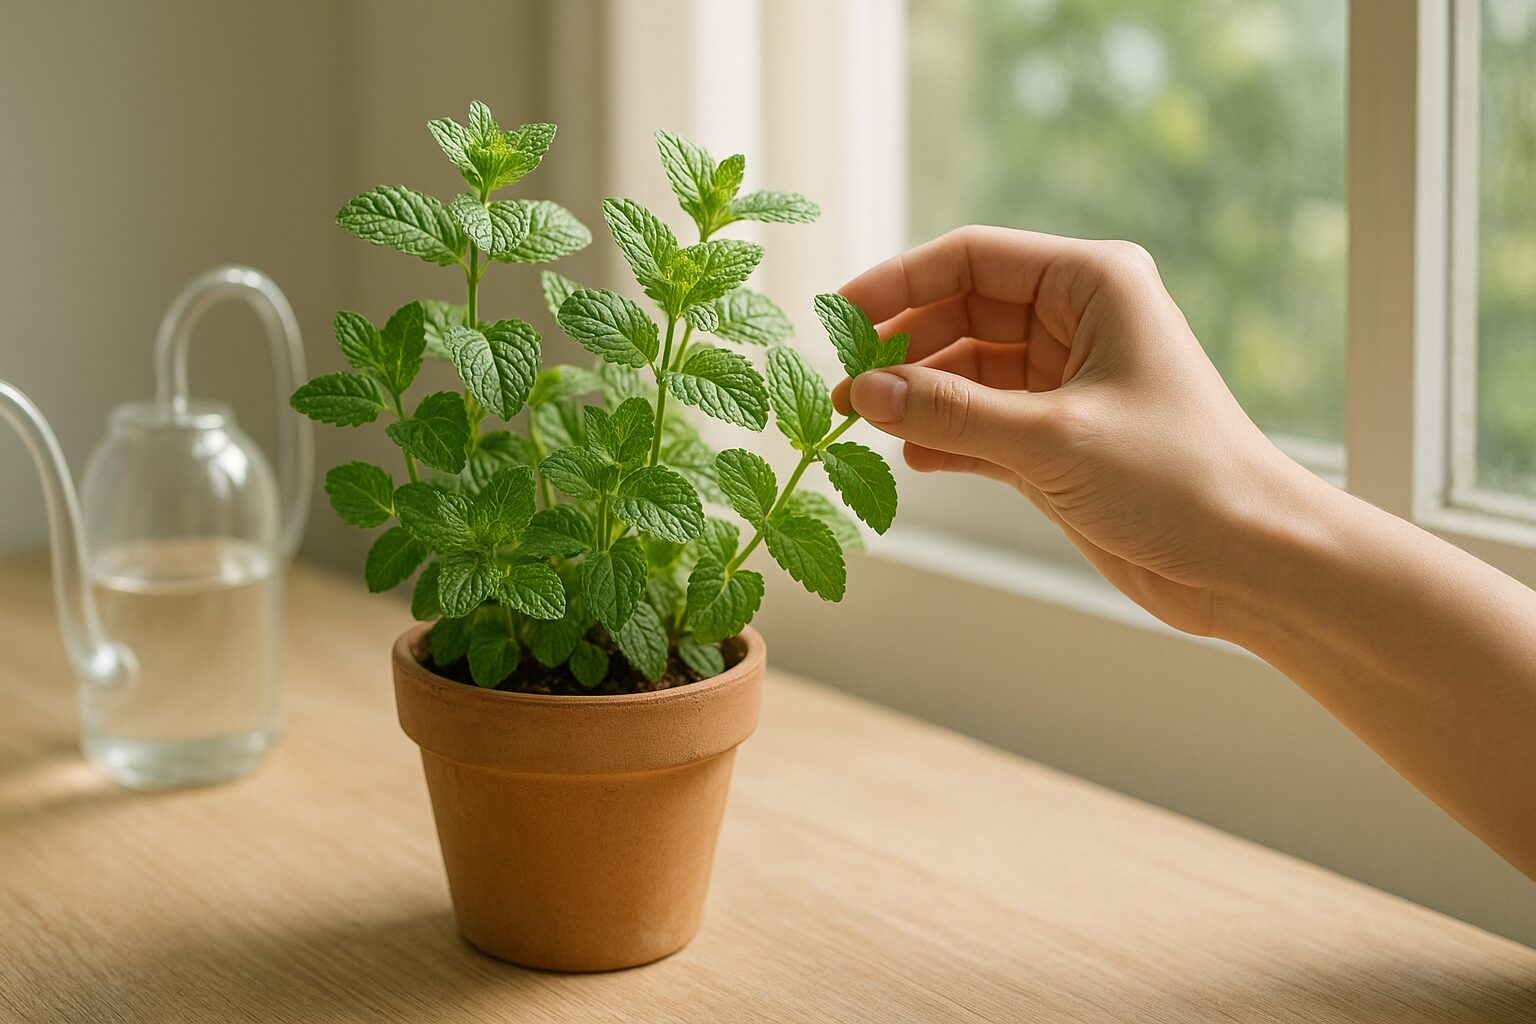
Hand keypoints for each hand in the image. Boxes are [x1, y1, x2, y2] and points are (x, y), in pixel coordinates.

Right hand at [834, 226, 1321, 635]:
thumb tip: (861, 390)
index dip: (898, 283)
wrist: (1250, 561)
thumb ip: (951, 414)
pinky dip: (943, 440)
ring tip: (858, 423)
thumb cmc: (1180, 479)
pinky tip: (908, 460)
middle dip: (900, 348)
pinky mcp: (1059, 440)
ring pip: (965, 373)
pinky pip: (981, 424)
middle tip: (837, 383)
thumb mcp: (1053, 441)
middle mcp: (1079, 323)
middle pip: (960, 313)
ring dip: (916, 399)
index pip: (972, 259)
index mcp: (1093, 284)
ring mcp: (1066, 383)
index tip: (836, 315)